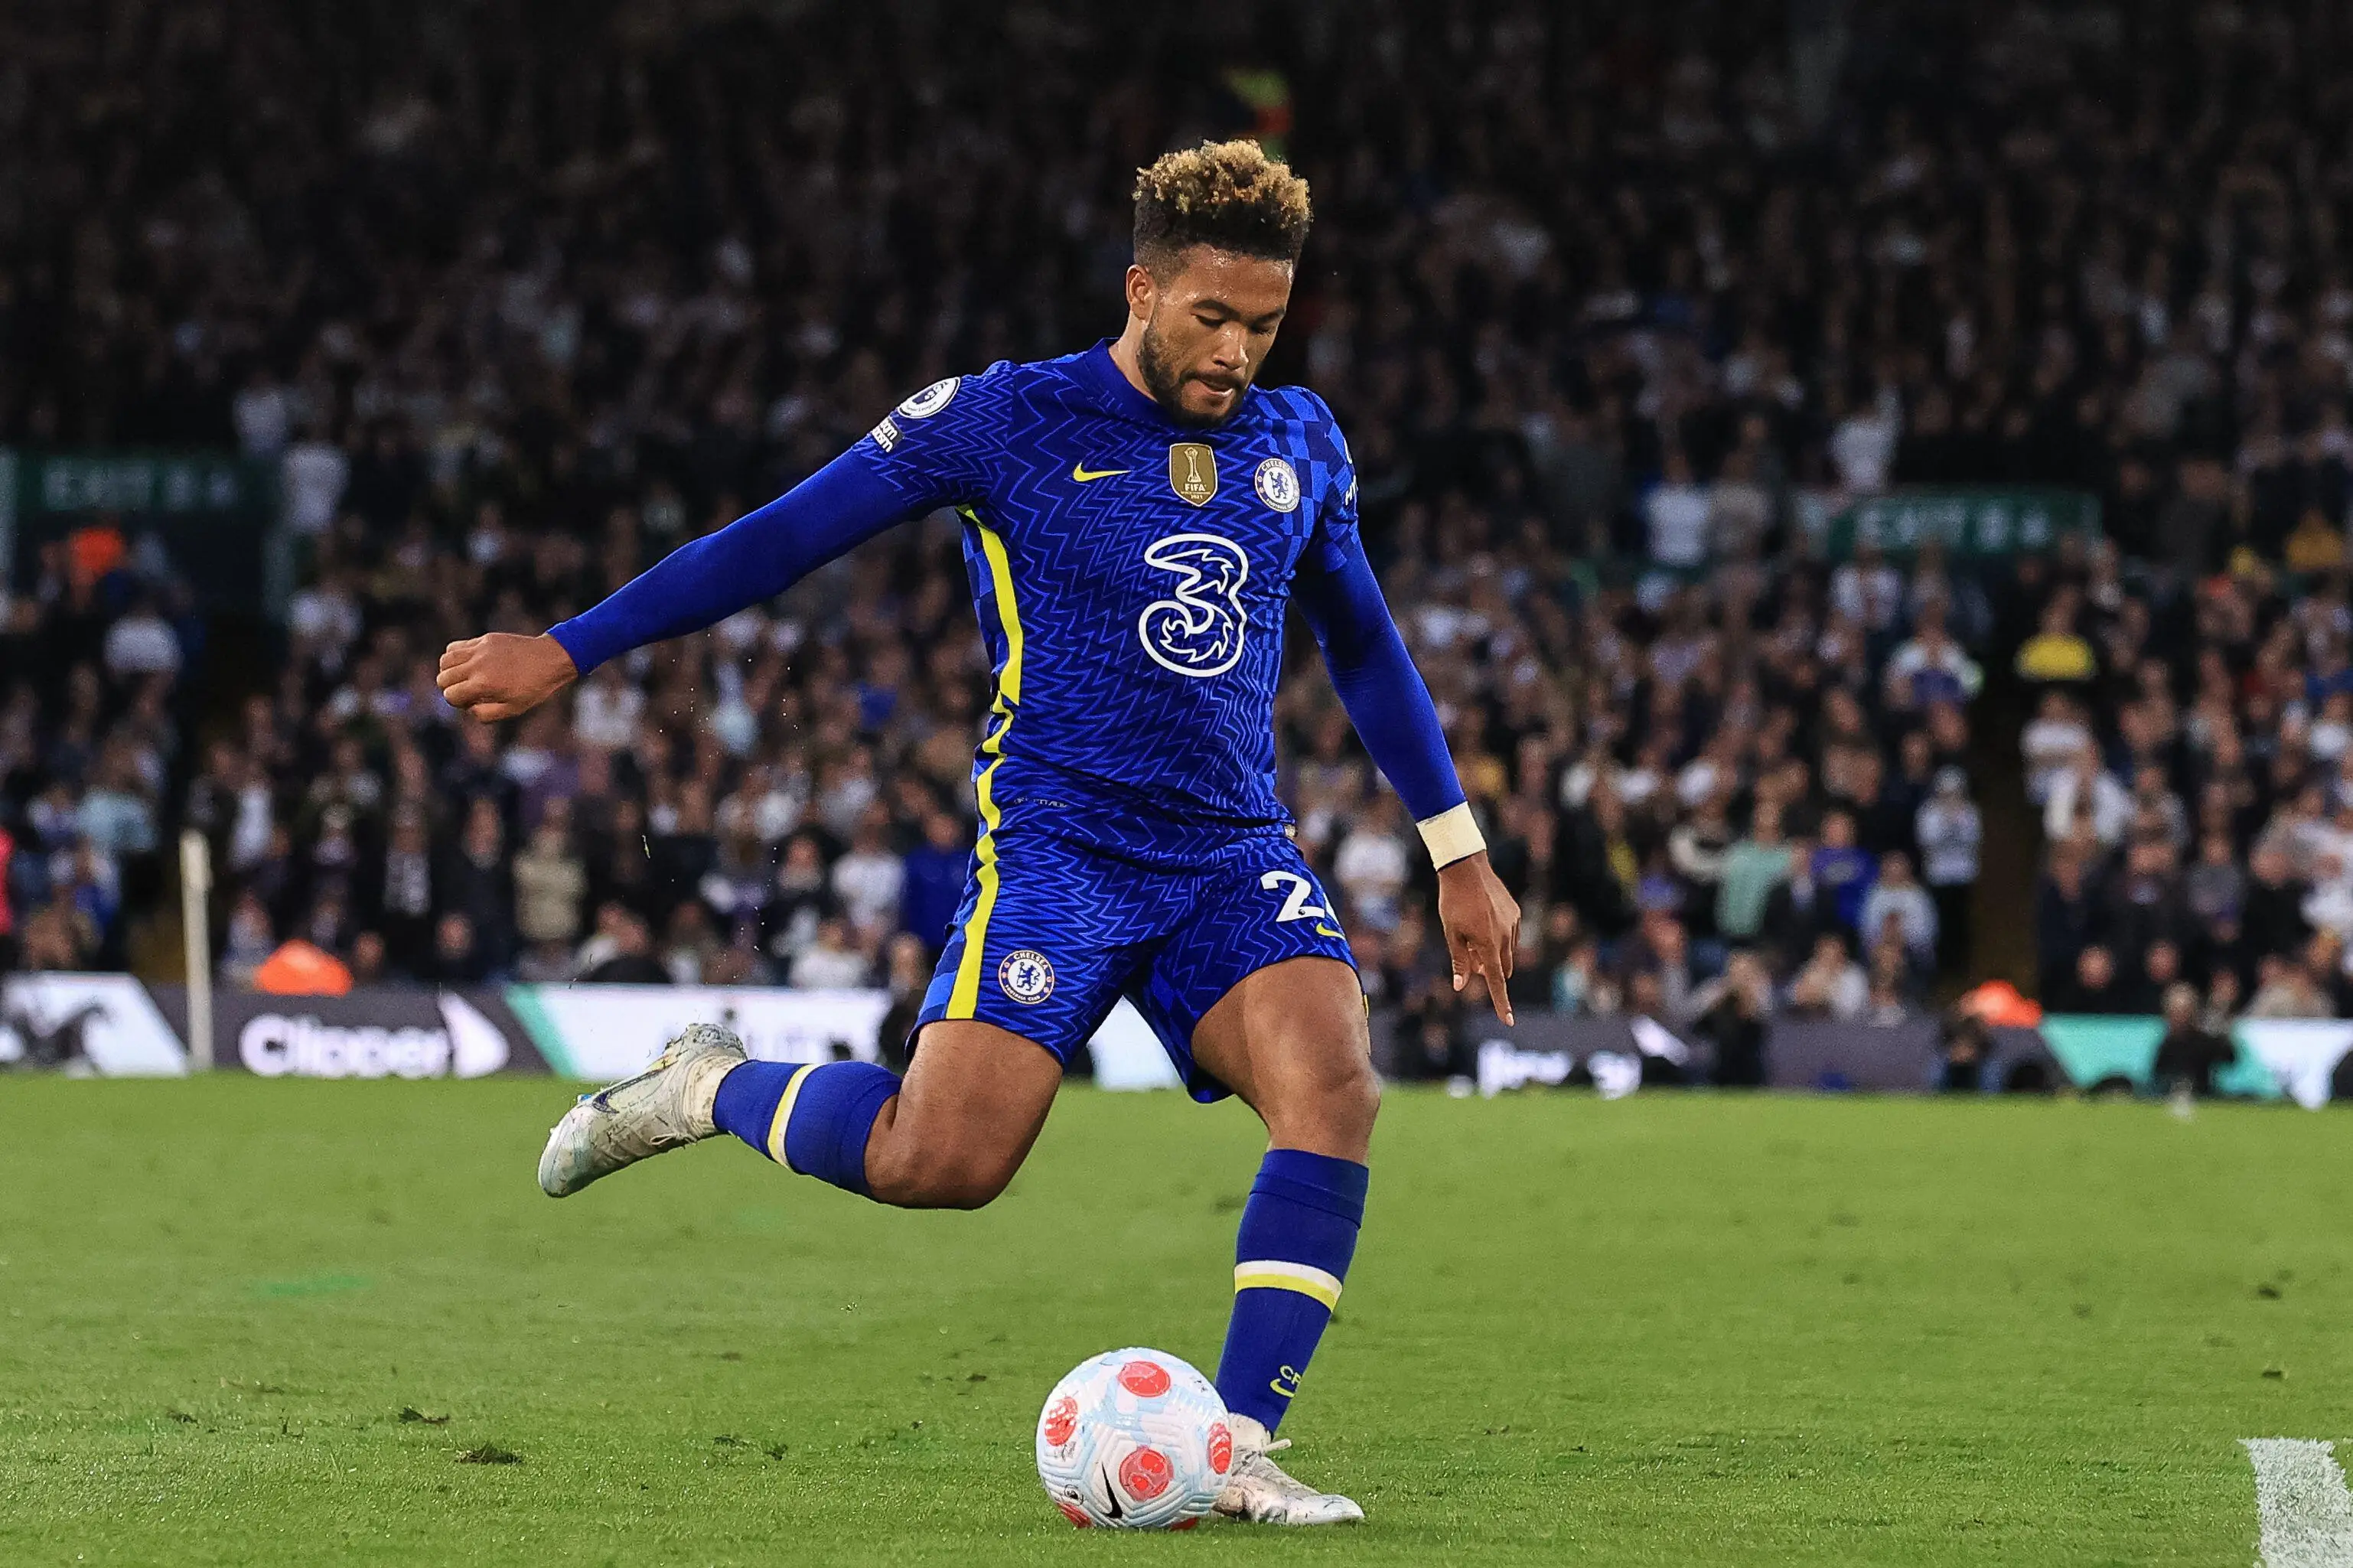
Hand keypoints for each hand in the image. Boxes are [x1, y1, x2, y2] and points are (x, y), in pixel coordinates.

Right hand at [435, 633, 577, 722]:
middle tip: (467, 691)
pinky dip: (455, 656)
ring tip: (464, 677)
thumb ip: (485, 714)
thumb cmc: (534, 687)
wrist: (551, 659)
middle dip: (450, 688)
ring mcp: (480, 649)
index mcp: (483, 684)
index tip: (472, 702)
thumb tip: (467, 707)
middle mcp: (477, 665)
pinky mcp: (485, 639)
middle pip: (443, 678)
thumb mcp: (513, 709)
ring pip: (445, 660)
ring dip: (449, 671)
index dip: (457, 702)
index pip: (450, 695)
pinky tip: (469, 663)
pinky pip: (456, 646)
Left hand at [1436, 850, 1519, 1023]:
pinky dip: (1499, 939)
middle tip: (1470, 960)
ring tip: (1473, 937)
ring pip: (1507, 952)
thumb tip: (1461, 987)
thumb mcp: (1451, 933)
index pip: (1496, 981)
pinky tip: (1484, 924)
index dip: (1501, 1002)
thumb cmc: (1453, 902)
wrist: (1466, 868)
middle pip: (1501, 968)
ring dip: (1494, 955)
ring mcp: (1513, 924)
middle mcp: (1505, 936)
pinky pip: (1511, 935)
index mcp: (1488, 945)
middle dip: (1489, 971)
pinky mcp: (1516, 913)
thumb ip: (1459, 961)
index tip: (1509, 1021)